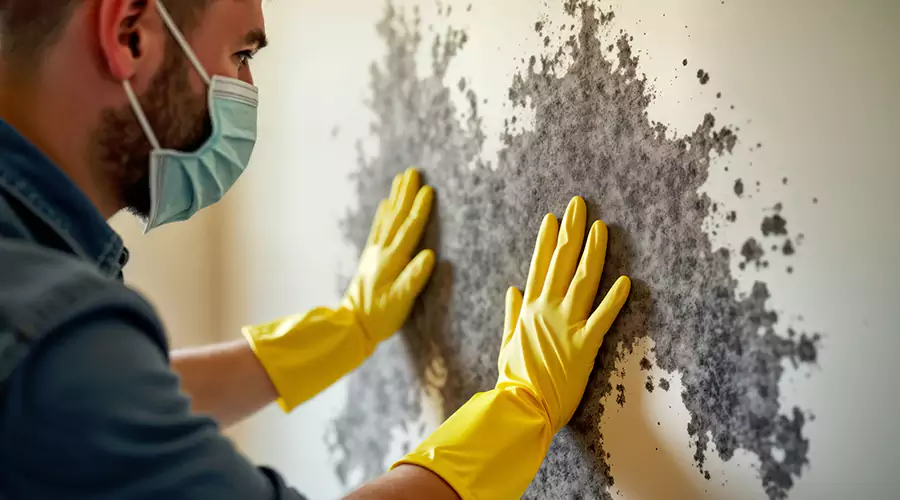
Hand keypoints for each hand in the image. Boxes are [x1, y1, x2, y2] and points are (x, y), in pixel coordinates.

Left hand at [342, 168, 435, 343]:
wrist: (352, 326)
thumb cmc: (380, 316)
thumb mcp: (400, 301)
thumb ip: (414, 278)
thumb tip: (430, 255)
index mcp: (392, 260)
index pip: (409, 230)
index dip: (420, 209)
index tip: (429, 189)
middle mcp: (382, 252)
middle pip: (396, 217)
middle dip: (406, 194)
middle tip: (412, 171)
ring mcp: (374, 253)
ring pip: (387, 219)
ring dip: (395, 198)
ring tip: (400, 179)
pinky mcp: (371, 258)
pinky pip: (379, 229)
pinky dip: (383, 214)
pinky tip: (385, 205)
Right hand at [393, 196, 629, 499]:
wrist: (520, 407)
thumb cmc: (514, 379)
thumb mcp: (507, 343)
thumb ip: (512, 314)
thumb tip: (512, 289)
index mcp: (529, 310)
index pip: (539, 266)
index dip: (546, 240)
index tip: (553, 217)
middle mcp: (547, 311)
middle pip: (561, 263)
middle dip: (570, 231)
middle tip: (579, 204)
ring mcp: (566, 326)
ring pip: (583, 281)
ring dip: (593, 252)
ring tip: (602, 226)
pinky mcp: (584, 346)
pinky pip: (603, 318)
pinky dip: (614, 299)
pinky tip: (627, 280)